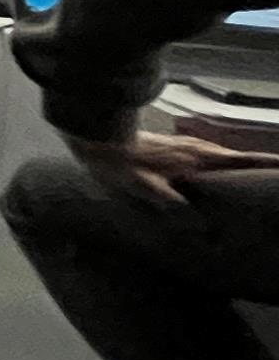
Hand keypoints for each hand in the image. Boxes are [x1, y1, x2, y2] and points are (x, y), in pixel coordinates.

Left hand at [65, 126, 257, 207]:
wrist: (98, 138)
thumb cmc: (120, 165)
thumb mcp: (142, 187)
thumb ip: (169, 201)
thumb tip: (196, 221)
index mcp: (195, 157)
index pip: (240, 159)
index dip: (265, 163)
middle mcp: (195, 148)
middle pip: (237, 156)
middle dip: (261, 163)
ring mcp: (185, 145)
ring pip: (222, 155)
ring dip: (242, 163)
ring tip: (259, 175)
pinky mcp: (174, 146)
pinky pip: (208, 155)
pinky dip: (222, 162)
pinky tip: (219, 172)